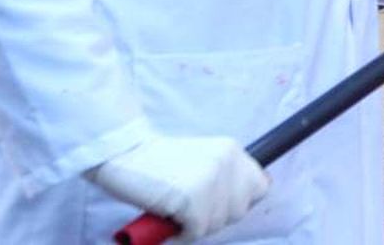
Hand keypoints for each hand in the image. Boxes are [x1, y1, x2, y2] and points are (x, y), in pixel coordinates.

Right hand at [86, 134, 268, 241]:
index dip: (239, 200)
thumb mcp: (202, 160)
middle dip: (214, 216)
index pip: (260, 187)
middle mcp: (226, 162)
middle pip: (239, 211)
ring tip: (174, 206)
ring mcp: (210, 180)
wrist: (123, 153)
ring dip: (194, 225)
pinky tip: (166, 215)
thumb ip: (223, 176)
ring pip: (216, 225)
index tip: (217, 203)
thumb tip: (241, 203)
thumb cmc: (158, 163)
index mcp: (231, 150)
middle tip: (188, 206)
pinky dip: (179, 233)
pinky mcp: (192, 198)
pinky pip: (195, 233)